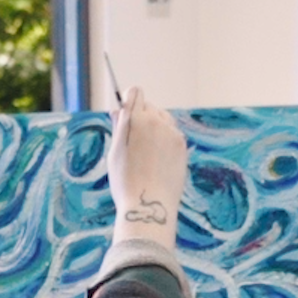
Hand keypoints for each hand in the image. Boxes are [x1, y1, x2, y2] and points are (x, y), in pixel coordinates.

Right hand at [107, 86, 186, 248]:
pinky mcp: (182, 145)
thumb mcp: (115, 152)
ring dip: (154, 127)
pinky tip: (156, 159)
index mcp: (136, 120)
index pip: (135, 92)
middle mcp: (157, 121)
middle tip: (132, 140)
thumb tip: (118, 109)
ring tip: (145, 152)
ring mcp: (172, 133)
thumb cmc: (125, 181)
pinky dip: (164, 139)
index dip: (128, 99)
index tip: (124, 112)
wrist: (149, 205)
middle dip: (140, 116)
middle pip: (149, 106)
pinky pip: (172, 133)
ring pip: (162, 119)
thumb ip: (119, 127)